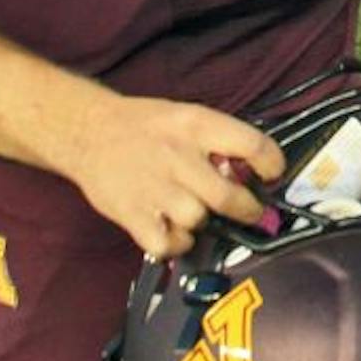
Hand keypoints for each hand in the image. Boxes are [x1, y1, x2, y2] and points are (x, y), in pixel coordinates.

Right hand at [64, 95, 287, 258]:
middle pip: (227, 196)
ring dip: (203, 222)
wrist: (87, 130)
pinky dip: (175, 243)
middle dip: (247, 209)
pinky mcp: (131, 213)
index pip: (252, 144)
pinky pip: (167, 243)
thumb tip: (254, 171)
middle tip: (250, 210)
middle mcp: (177, 155)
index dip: (272, 164)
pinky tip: (173, 230)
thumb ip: (218, 141)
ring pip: (197, 219)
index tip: (272, 176)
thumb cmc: (145, 126)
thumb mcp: (186, 117)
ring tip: (195, 213)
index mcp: (196, 125)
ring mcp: (153, 186)